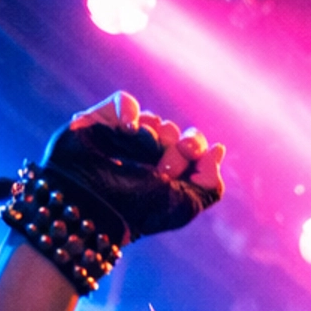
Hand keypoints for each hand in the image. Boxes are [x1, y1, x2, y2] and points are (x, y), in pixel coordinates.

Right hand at [50, 93, 224, 235]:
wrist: (93, 206)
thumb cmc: (139, 210)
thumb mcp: (186, 205)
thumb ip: (211, 184)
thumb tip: (218, 149)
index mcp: (168, 173)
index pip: (194, 145)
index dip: (194, 151)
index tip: (182, 171)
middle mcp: (147, 155)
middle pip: (175, 131)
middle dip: (175, 149)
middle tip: (162, 171)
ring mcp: (123, 137)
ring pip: (153, 119)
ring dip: (152, 137)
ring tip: (140, 157)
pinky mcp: (100, 122)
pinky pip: (124, 100)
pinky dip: (129, 111)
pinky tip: (128, 130)